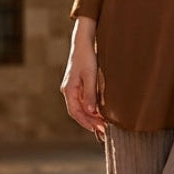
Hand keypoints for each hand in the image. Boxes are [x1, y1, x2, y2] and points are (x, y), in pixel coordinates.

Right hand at [60, 20, 105, 137]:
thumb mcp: (90, 75)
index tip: (97, 129)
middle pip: (78, 112)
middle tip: (104, 130)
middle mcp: (69, 91)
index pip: (75, 112)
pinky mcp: (79, 85)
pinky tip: (101, 113)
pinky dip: (92, 109)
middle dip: (90, 122)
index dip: (86, 122)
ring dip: (91, 117)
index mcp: (69, 89)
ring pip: (81, 108)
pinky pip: (84, 101)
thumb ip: (90, 93)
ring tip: (104, 125)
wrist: (84, 42)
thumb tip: (91, 111)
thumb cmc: (86, 57)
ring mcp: (73, 88)